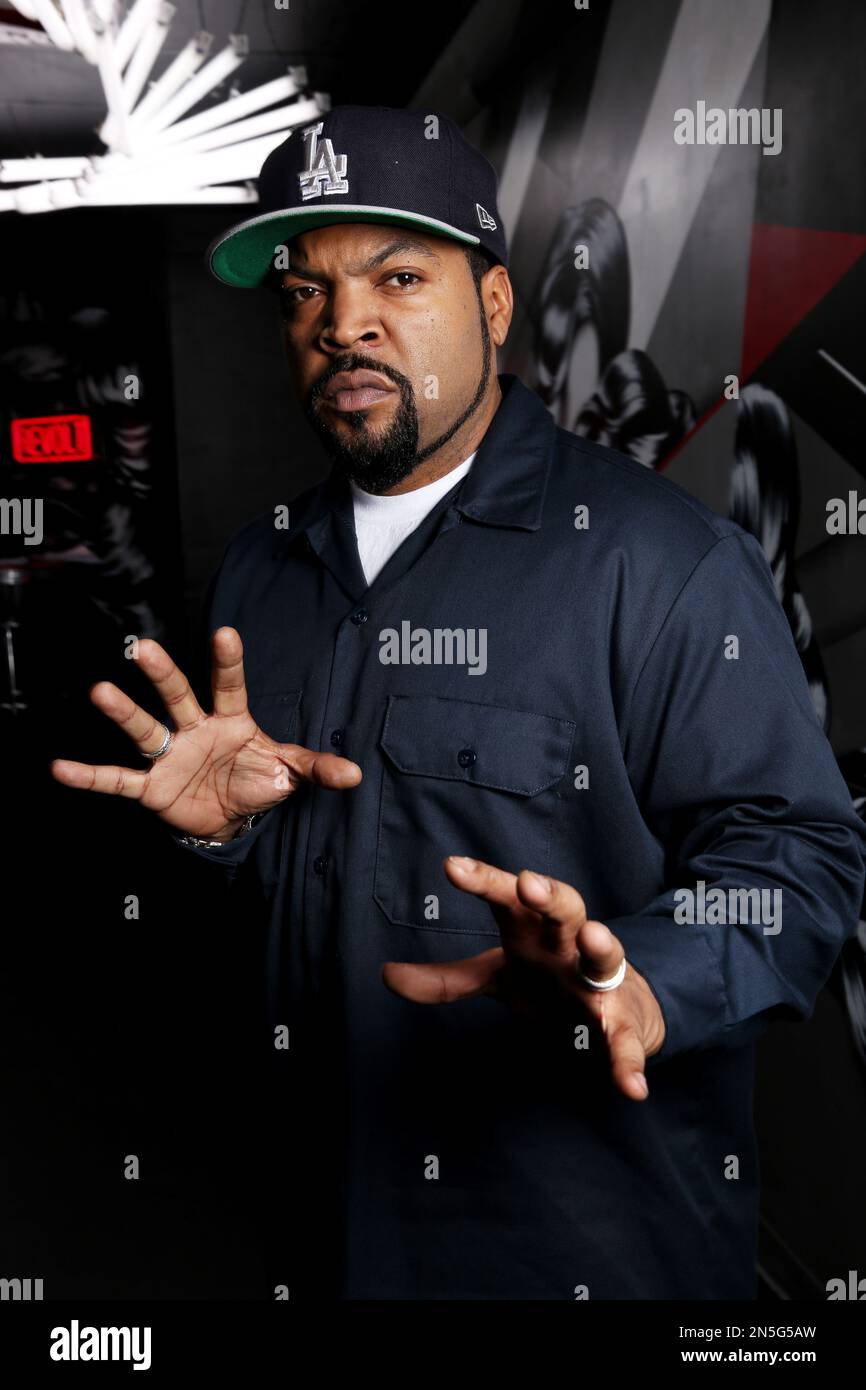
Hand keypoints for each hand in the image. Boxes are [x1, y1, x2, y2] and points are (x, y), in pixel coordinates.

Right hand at [49, 626, 361, 838]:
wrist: (229, 817)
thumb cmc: (256, 780)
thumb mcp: (289, 773)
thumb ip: (316, 769)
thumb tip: (354, 775)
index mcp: (231, 720)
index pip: (230, 686)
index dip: (228, 662)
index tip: (225, 632)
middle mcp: (195, 729)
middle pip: (178, 697)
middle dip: (163, 676)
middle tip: (144, 648)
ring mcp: (170, 756)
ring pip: (146, 730)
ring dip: (124, 713)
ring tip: (101, 692)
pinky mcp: (152, 787)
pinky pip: (118, 779)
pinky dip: (91, 776)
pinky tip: (62, 767)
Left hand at [382, 856, 665, 1101]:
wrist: (619, 1010)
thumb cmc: (552, 980)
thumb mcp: (498, 976)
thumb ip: (448, 978)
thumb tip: (386, 974)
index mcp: (535, 931)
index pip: (509, 898)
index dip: (484, 881)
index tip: (452, 867)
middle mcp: (569, 945)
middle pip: (564, 907)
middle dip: (548, 895)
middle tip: (528, 884)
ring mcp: (598, 980)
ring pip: (604, 955)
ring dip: (601, 945)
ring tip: (594, 938)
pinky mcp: (620, 1020)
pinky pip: (626, 1038)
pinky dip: (628, 1061)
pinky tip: (630, 1086)